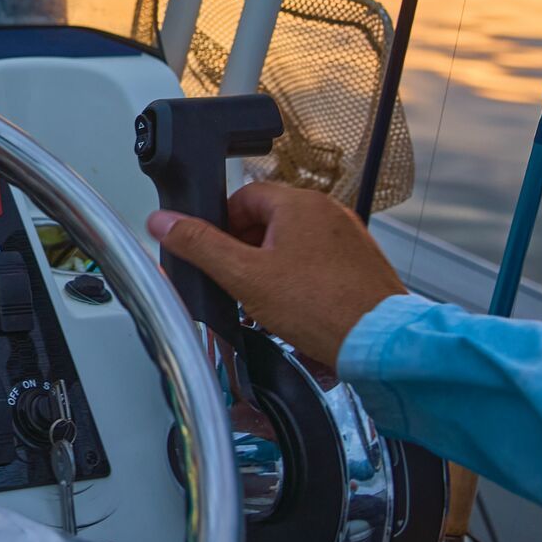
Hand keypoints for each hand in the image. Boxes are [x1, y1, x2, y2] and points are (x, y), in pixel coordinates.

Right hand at [146, 183, 405, 366]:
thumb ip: (200, 245)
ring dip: (272, 268)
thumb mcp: (244, 277)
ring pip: (292, 244)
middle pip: (267, 221)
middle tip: (239, 284)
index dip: (221, 227)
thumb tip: (163, 222)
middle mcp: (327, 212)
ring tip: (267, 303)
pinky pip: (318, 262)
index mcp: (299, 203)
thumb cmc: (321, 308)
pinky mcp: (361, 263)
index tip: (216, 256)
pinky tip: (296, 309)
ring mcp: (348, 237)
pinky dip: (301, 281)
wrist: (379, 343)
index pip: (242, 198)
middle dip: (246, 253)